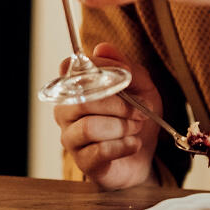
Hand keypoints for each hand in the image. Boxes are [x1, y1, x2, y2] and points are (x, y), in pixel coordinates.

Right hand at [54, 42, 159, 189]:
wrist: (143, 156)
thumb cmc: (136, 118)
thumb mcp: (142, 87)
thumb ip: (126, 67)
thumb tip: (103, 47)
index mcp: (77, 87)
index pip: (69, 69)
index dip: (94, 70)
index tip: (121, 78)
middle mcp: (66, 111)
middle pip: (83, 101)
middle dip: (119, 106)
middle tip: (140, 111)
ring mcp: (71, 138)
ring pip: (89, 127)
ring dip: (122, 127)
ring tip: (136, 128)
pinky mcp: (82, 162)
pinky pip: (99, 151)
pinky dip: (123, 146)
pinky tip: (133, 144)